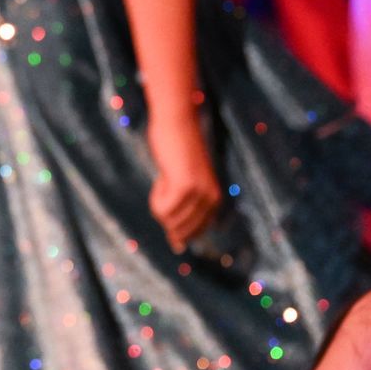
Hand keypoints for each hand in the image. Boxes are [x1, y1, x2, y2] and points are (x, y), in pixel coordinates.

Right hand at [146, 111, 220, 252]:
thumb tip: (177, 246)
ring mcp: (199, 194)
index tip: (172, 228)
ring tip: (165, 178)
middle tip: (165, 186)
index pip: (196, 232)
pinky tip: (163, 176)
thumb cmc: (176, 151)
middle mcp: (211, 200)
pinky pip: (161, 209)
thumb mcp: (182, 184)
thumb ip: (183, 211)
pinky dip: (156, 196)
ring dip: (159, 202)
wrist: (177, 123)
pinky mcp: (184, 188)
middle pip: (179, 229)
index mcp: (215, 200)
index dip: (178, 231)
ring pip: (168, 219)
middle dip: (165, 213)